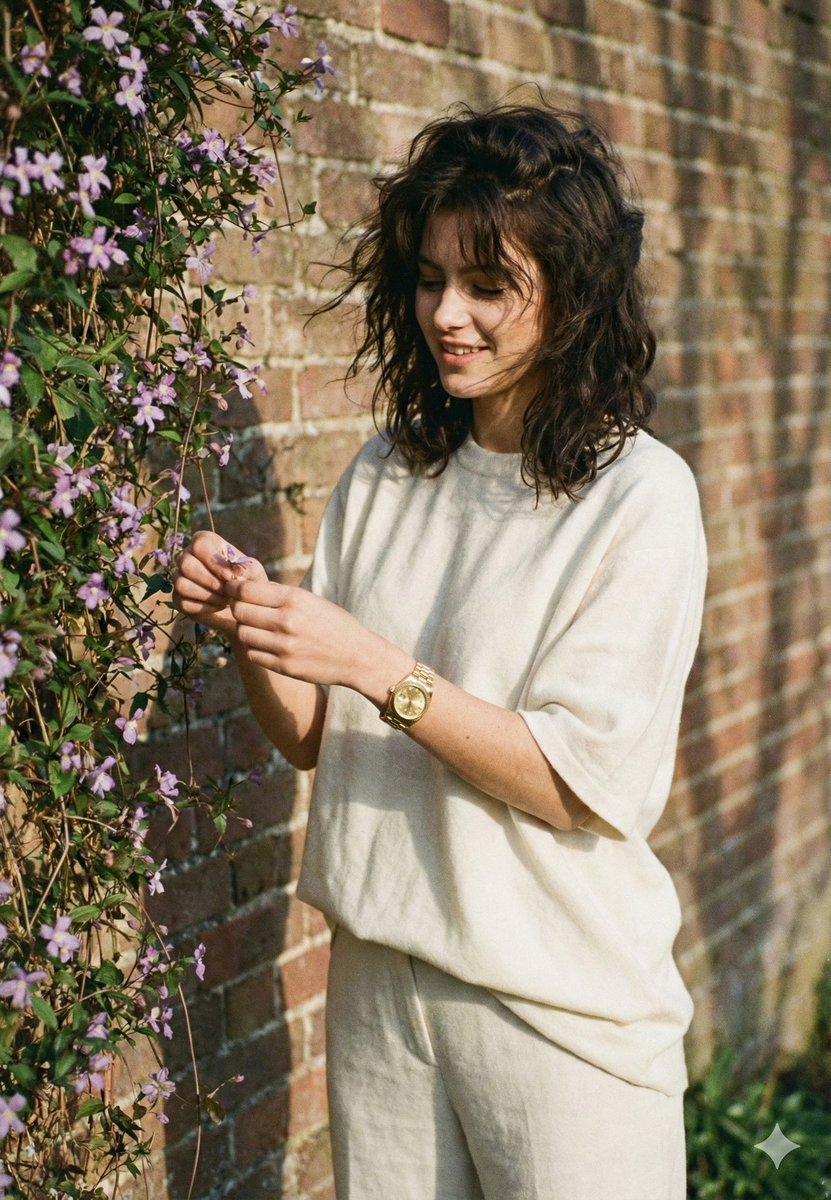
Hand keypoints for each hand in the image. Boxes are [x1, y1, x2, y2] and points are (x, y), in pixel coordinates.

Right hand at [172, 530, 267, 636]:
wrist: (241, 602)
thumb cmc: (247, 580)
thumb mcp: (254, 571)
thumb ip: (248, 568)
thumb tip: (234, 572)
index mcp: (205, 541)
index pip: (200, 546)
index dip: (215, 563)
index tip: (230, 577)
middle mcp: (187, 555)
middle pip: (186, 565)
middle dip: (210, 581)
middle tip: (228, 591)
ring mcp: (179, 577)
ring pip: (182, 584)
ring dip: (208, 595)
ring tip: (226, 599)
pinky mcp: (178, 598)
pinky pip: (184, 603)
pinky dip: (205, 607)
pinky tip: (219, 606)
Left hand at [222, 577, 394, 691]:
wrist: (357, 656)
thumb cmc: (333, 623)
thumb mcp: (310, 600)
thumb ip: (279, 594)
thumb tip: (245, 586)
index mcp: (294, 599)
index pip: (245, 590)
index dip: (233, 588)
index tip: (231, 588)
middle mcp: (287, 621)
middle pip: (239, 612)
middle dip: (238, 608)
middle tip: (245, 609)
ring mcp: (284, 646)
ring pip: (243, 634)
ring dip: (246, 629)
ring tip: (259, 628)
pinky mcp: (283, 666)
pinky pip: (252, 654)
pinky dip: (255, 648)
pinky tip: (268, 644)